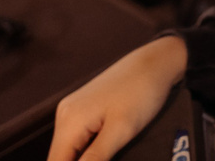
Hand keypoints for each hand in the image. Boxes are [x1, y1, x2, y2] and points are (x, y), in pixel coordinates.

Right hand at [49, 37, 187, 160]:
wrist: (154, 63)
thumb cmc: (141, 94)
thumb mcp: (121, 131)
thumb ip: (95, 158)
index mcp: (69, 122)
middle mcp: (64, 115)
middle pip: (59, 157)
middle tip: (108, 159)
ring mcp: (72, 110)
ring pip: (67, 149)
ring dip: (81, 160)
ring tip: (107, 156)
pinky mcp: (82, 108)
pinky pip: (76, 138)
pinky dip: (85, 151)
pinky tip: (101, 154)